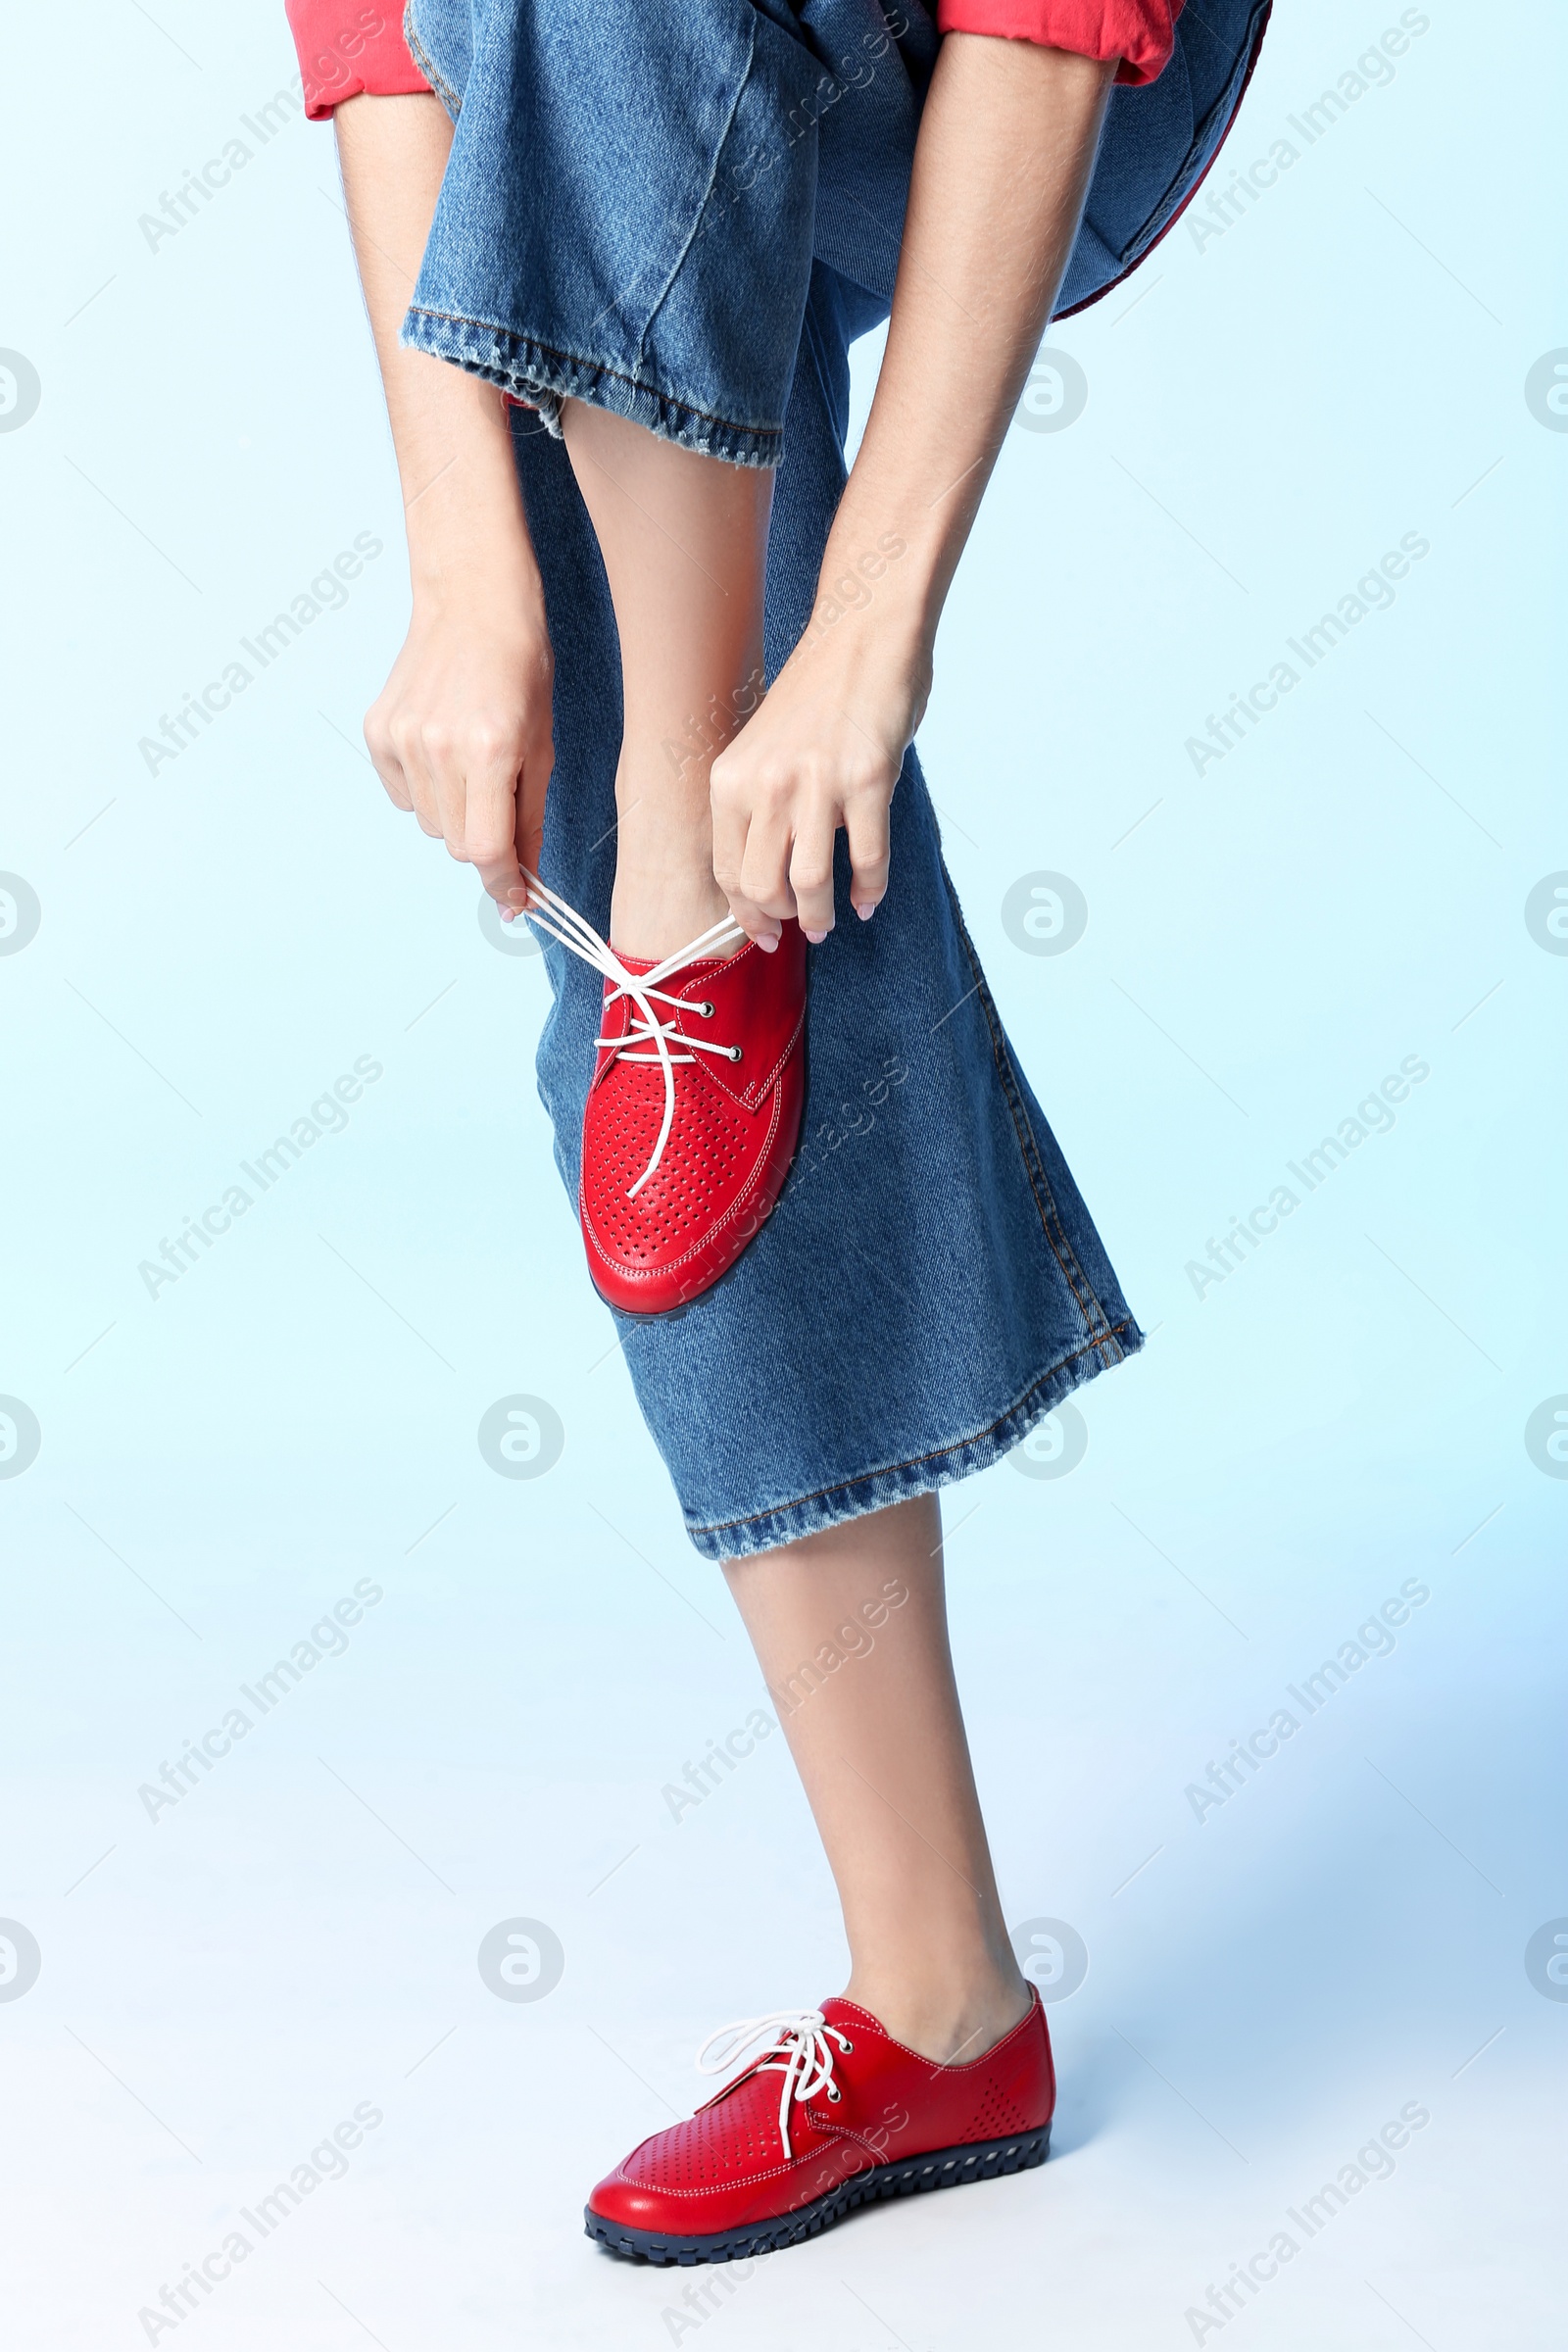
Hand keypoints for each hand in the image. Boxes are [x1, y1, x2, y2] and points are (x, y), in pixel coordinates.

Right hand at [364, 587, 554, 907]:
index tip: (517, 901)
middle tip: (501, 801)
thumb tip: (523, 888)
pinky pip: (402, 797)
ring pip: (429, 825)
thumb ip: (530, 821)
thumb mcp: (543, 746)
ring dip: (454, 813)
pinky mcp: (378, 733)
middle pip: (457, 845)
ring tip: (472, 762)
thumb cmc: (521, 670)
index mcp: (490, 750)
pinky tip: (442, 749)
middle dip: (485, 841)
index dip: (505, 884)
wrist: (472, 602)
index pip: (487, 851)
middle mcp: (439, 748)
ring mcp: (402, 740)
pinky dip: (425, 790)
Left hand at [708, 590, 930, 946]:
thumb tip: (771, 873)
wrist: (863, 637)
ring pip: (809, 885)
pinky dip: (869, 890)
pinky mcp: (867, 780)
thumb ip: (758, 805)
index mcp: (731, 779)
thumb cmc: (817, 696)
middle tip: (801, 928)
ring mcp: (816, 783)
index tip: (762, 934)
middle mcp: (766, 784)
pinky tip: (868, 899)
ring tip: (831, 923)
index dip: (745, 914)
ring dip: (821, 918)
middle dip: (782, 921)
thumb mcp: (762, 751)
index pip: (726, 871)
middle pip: (762, 887)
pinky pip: (866, 859)